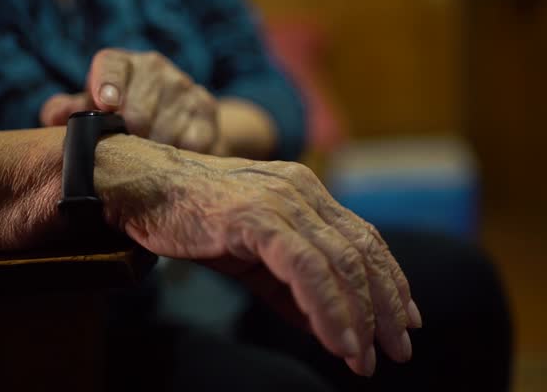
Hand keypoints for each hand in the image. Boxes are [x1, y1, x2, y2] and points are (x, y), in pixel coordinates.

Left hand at [40, 49, 222, 154]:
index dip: (108, 84)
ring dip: (153, 150)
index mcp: (122, 64)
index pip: (112, 66)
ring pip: (164, 129)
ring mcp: (184, 86)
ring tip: (146, 160)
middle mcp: (155, 68)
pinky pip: (191, 141)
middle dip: (129, 136)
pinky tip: (171, 157)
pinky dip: (179, 154)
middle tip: (124, 154)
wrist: (177, 120)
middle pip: (138, 107)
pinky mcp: (206, 108)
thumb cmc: (121, 117)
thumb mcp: (93, 112)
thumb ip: (68, 111)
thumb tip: (54, 116)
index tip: (105, 105)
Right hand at [96, 135, 422, 375]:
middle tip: (397, 350)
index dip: (391, 279)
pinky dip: (327, 308)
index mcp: (306, 193)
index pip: (363, 237)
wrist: (140, 187)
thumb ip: (290, 288)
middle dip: (385, 304)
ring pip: (338, 262)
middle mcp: (302, 191)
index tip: (405, 319)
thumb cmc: (193, 219)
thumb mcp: (252, 256)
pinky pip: (304, 268)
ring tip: (365, 359)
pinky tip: (338, 341)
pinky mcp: (255, 217)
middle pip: (361, 251)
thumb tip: (328, 327)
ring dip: (359, 316)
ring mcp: (280, 201)